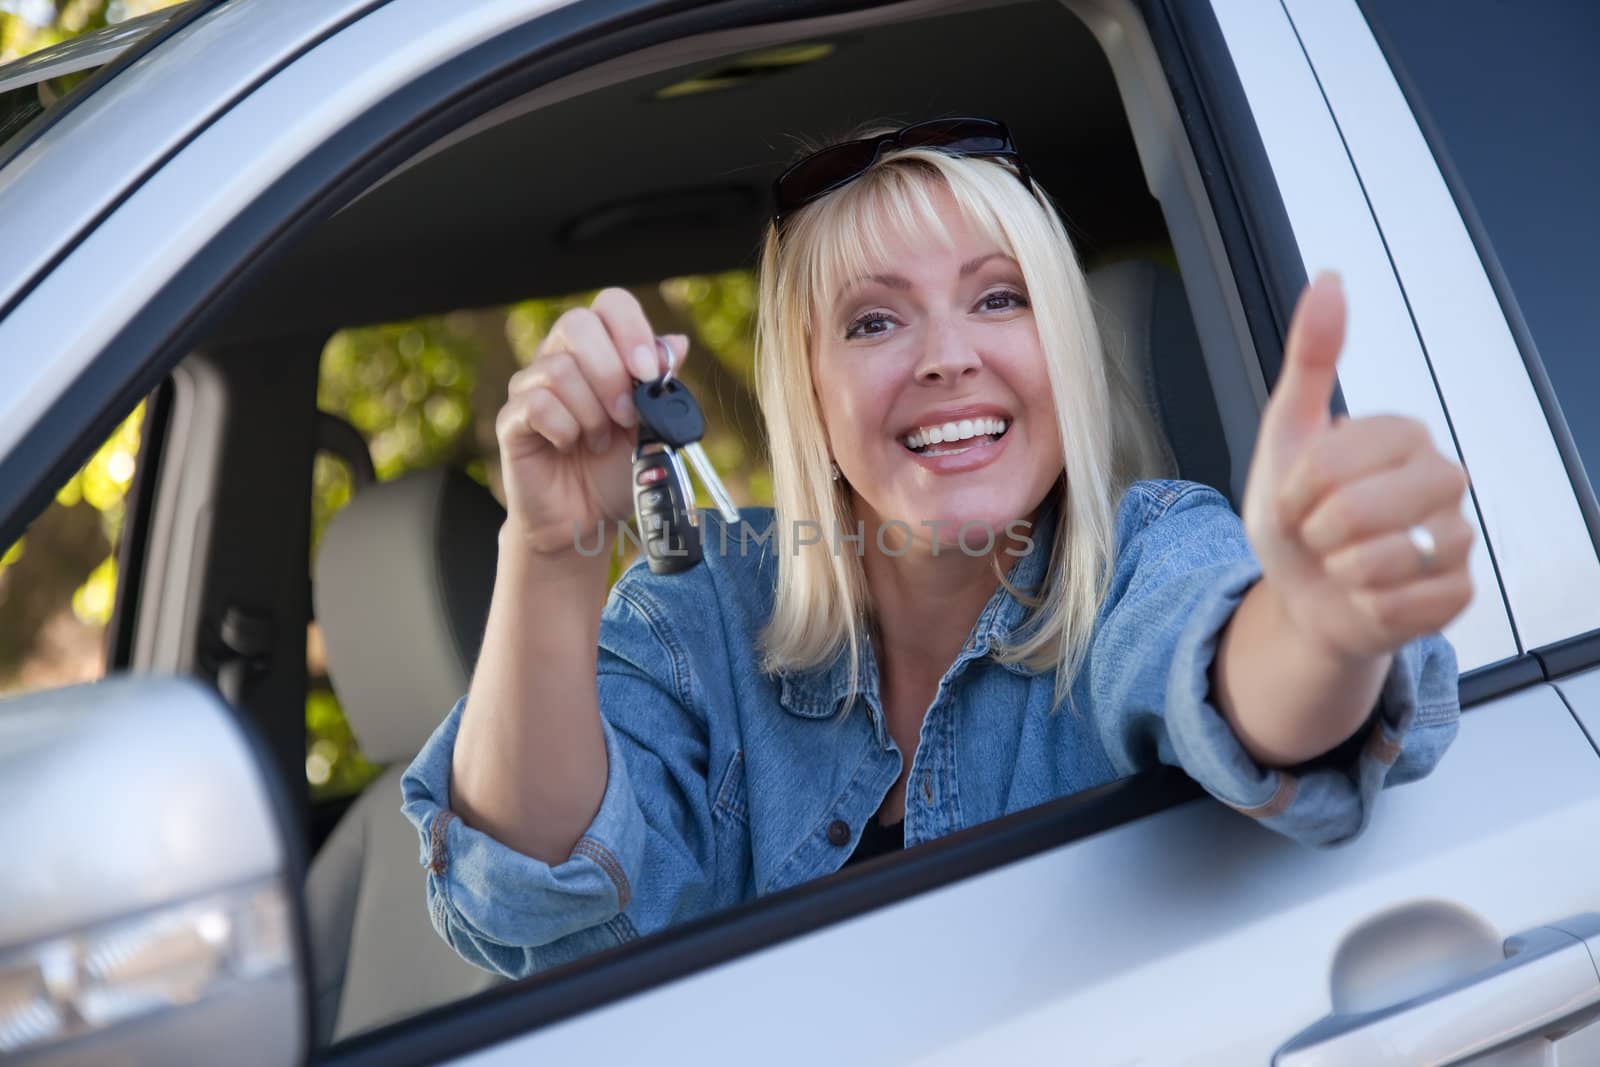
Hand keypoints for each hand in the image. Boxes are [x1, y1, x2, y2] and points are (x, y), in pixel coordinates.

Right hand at [494, 287, 687, 558]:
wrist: (590, 518)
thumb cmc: (619, 469)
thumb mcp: (655, 425)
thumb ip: (662, 384)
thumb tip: (676, 342)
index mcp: (599, 350)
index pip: (610, 305)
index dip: (632, 329)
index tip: (649, 373)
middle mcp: (561, 357)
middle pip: (578, 324)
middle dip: (611, 374)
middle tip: (627, 417)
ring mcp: (531, 386)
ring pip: (559, 369)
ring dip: (591, 412)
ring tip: (598, 440)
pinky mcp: (512, 419)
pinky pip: (537, 404)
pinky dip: (565, 430)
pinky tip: (571, 447)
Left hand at [1240, 272, 1474, 660]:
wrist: (1302, 596)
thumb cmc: (1297, 516)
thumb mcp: (1287, 434)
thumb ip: (1312, 359)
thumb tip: (1329, 279)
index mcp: (1402, 435)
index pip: (1332, 460)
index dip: (1295, 490)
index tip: (1294, 497)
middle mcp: (1443, 479)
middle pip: (1360, 509)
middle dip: (1315, 531)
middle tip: (1319, 533)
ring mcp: (1456, 537)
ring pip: (1383, 559)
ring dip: (1340, 570)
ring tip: (1343, 562)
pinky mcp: (1457, 592)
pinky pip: (1401, 603)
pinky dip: (1366, 605)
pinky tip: (1367, 596)